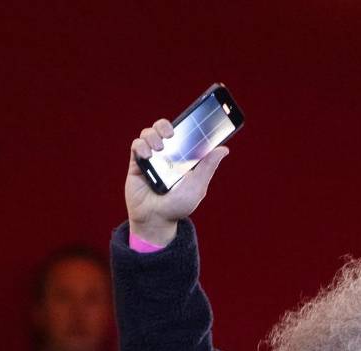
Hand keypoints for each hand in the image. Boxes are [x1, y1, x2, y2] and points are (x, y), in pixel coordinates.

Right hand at [126, 119, 228, 245]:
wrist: (156, 220)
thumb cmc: (178, 206)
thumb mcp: (197, 187)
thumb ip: (208, 167)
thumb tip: (224, 149)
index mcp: (182, 158)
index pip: (183, 134)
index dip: (185, 124)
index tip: (189, 120)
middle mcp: (166, 155)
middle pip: (162, 128)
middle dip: (165, 125)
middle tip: (171, 133)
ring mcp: (151, 158)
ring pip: (148, 133)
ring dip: (153, 135)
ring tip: (160, 148)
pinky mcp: (137, 164)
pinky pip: (136, 145)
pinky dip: (141, 146)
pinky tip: (147, 155)